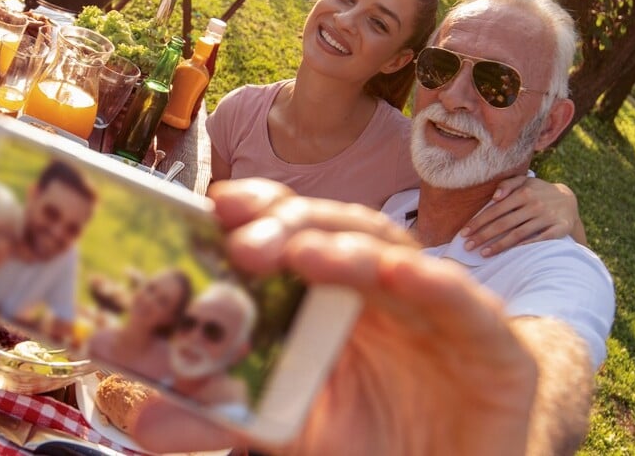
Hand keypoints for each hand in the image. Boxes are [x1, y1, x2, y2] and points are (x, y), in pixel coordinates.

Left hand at [128, 179, 538, 455]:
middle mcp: (383, 287)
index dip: (260, 210)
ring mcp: (438, 310)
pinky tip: (400, 272)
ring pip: (395, 255)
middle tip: (244, 238)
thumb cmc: (374, 441)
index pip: (294, 231)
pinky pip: (466, 305)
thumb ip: (221, 418)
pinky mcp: (494, 348)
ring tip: (304, 249)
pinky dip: (434, 282)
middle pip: (336, 231)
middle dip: (290, 224)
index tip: (215, 203)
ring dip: (348, 246)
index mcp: (332, 293)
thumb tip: (140, 418)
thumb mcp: (288, 429)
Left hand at [459, 175, 583, 255]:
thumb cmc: (538, 191)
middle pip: (504, 223)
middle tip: (467, 246)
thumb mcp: (525, 181)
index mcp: (523, 192)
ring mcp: (547, 217)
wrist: (569, 200)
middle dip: (483, 236)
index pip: (495, 210)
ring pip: (518, 234)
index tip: (464, 233)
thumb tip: (494, 196)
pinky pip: (540, 240)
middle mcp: (534, 205)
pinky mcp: (559, 228)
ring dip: (499, 245)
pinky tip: (510, 254)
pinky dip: (525, 246)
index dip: (478, 222)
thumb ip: (507, 184)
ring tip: (483, 253)